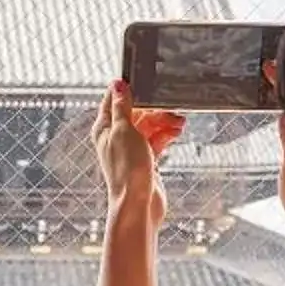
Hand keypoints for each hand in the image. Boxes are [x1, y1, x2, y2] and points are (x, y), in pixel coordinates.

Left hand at [92, 83, 180, 227]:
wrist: (138, 203)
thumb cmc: (126, 169)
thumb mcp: (124, 130)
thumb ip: (122, 107)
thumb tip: (117, 85)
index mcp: (104, 129)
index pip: (112, 101)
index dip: (127, 90)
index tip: (144, 81)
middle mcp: (115, 138)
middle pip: (136, 113)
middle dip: (154, 109)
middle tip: (172, 109)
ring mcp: (131, 149)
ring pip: (149, 126)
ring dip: (164, 122)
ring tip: (180, 122)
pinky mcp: (145, 160)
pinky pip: (156, 140)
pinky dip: (166, 134)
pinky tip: (177, 131)